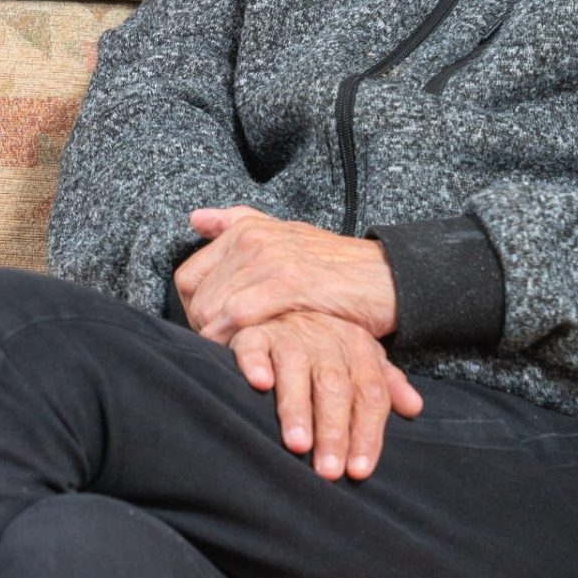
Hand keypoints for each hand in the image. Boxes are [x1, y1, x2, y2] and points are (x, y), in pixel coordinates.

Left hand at [175, 206, 397, 342]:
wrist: (389, 278)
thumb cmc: (336, 268)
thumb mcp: (287, 237)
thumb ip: (240, 224)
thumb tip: (195, 218)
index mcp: (247, 229)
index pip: (188, 276)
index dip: (192, 310)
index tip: (211, 333)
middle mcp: (252, 238)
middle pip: (196, 296)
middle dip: (203, 330)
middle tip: (224, 352)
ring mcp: (270, 258)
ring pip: (213, 307)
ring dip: (218, 340)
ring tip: (236, 358)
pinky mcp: (289, 282)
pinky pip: (238, 315)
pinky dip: (235, 340)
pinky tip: (247, 359)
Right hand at [228, 309, 423, 480]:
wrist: (282, 308)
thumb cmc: (325, 348)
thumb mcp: (360, 361)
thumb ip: (385, 384)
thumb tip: (414, 408)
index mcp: (357, 347)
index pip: (369, 393)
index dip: (367, 432)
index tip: (359, 470)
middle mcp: (325, 339)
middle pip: (334, 387)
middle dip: (332, 431)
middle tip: (328, 470)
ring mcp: (289, 334)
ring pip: (296, 370)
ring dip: (296, 408)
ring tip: (297, 444)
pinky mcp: (254, 334)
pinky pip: (253, 347)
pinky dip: (256, 364)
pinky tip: (259, 385)